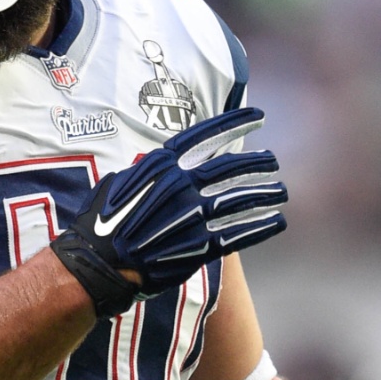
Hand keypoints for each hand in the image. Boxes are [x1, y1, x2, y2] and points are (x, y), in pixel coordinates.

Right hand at [51, 107, 287, 318]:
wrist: (99, 263)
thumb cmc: (101, 222)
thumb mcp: (118, 182)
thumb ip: (146, 172)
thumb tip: (159, 164)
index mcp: (159, 166)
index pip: (205, 137)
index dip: (234, 124)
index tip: (257, 116)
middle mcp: (180, 185)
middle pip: (230, 167)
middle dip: (256, 162)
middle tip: (271, 160)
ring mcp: (193, 216)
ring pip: (240, 199)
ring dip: (265, 194)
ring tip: (280, 190)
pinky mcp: (201, 246)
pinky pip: (240, 232)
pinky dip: (261, 226)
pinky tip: (276, 221)